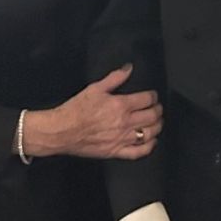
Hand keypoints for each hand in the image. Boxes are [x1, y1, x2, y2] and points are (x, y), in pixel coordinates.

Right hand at [24, 66, 161, 159]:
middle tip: (157, 108)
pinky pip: (138, 152)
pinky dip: (149, 147)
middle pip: (152, 116)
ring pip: (149, 134)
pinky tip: (152, 141)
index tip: (153, 96)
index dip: (153, 96)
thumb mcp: (95, 88)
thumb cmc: (76, 109)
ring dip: (157, 127)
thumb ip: (114, 78)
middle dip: (158, 110)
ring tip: (157, 122)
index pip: (147, 99)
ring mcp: (121, 139)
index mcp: (121, 105)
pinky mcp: (116, 151)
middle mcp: (124, 122)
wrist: (62, 131)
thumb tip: (129, 68)